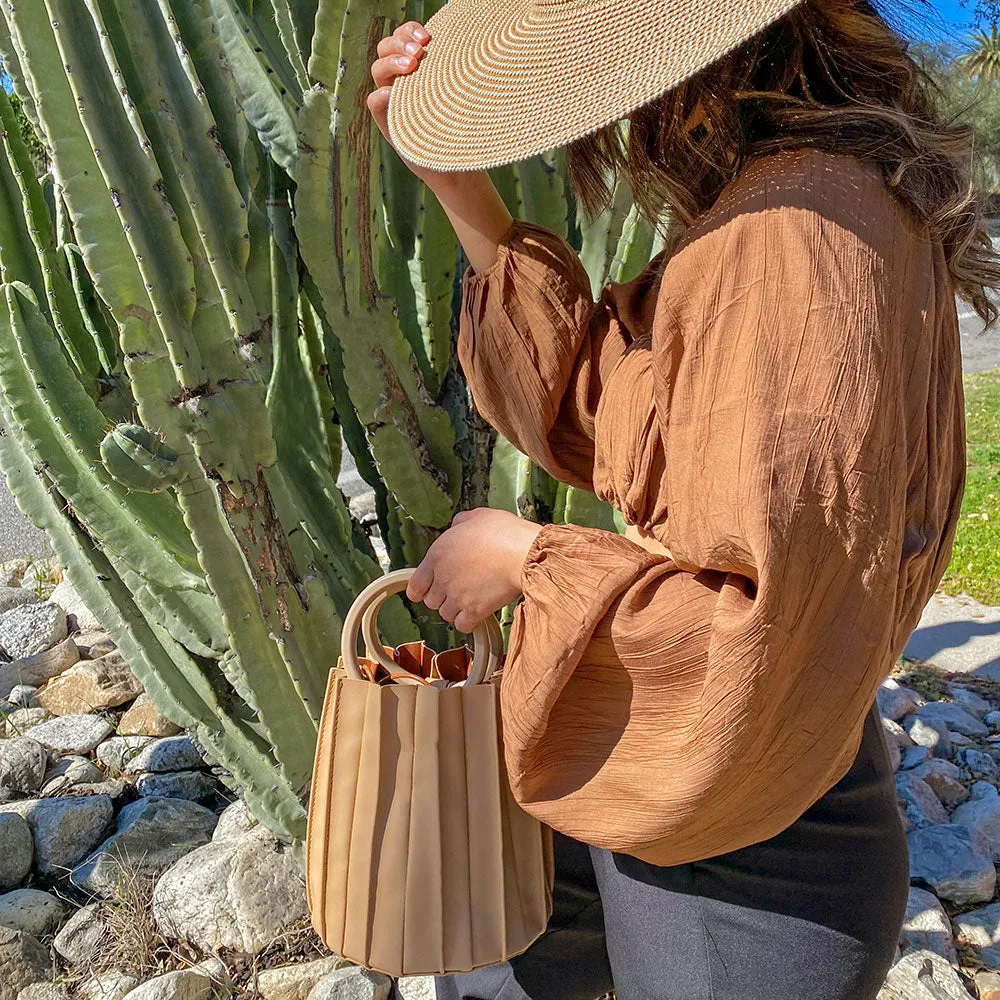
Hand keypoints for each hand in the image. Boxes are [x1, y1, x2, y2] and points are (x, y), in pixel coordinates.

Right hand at [368, 20, 444, 186]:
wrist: (455, 162)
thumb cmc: (459, 125)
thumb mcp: (457, 94)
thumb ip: (451, 71)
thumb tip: (461, 49)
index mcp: (415, 67)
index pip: (402, 37)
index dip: (409, 31)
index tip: (427, 37)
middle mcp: (400, 80)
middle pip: (385, 47)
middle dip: (399, 43)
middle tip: (418, 53)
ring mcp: (391, 100)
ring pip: (377, 69)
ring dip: (391, 62)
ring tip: (410, 67)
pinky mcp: (387, 121)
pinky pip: (373, 102)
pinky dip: (381, 95)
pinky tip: (393, 93)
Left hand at [407, 508, 543, 633]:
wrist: (522, 553)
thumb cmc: (503, 532)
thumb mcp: (478, 516)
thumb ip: (461, 522)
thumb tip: (457, 525)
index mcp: (437, 554)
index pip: (415, 584)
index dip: (419, 590)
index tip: (424, 591)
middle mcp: (443, 578)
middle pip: (431, 602)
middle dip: (441, 598)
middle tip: (455, 591)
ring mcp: (458, 596)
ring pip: (445, 614)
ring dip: (455, 610)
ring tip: (468, 601)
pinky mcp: (475, 611)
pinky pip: (462, 625)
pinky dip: (468, 622)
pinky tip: (476, 613)